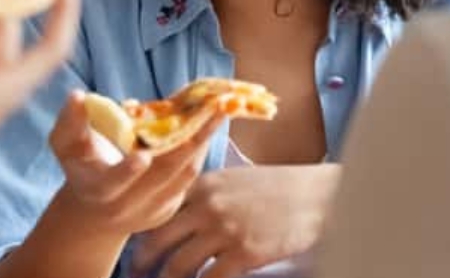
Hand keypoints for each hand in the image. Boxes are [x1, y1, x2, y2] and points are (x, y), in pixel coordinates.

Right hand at [49, 91, 221, 237]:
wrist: (96, 210)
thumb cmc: (81, 166)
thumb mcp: (65, 145)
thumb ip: (70, 121)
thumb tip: (77, 96)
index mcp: (100, 190)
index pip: (114, 183)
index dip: (127, 171)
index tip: (142, 155)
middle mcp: (128, 206)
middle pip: (162, 176)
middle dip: (188, 142)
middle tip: (209, 111)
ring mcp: (153, 210)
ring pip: (183, 176)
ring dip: (202, 142)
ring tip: (217, 112)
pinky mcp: (170, 206)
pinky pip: (189, 176)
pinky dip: (200, 149)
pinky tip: (210, 124)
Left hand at [134, 163, 341, 277]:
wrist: (315, 197)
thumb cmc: (275, 188)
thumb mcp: (232, 180)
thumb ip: (202, 193)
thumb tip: (177, 214)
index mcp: (201, 184)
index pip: (157, 209)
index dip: (142, 232)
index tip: (134, 247)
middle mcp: (206, 205)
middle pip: (158, 239)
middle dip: (141, 262)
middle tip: (134, 275)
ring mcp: (224, 230)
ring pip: (179, 266)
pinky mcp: (244, 253)